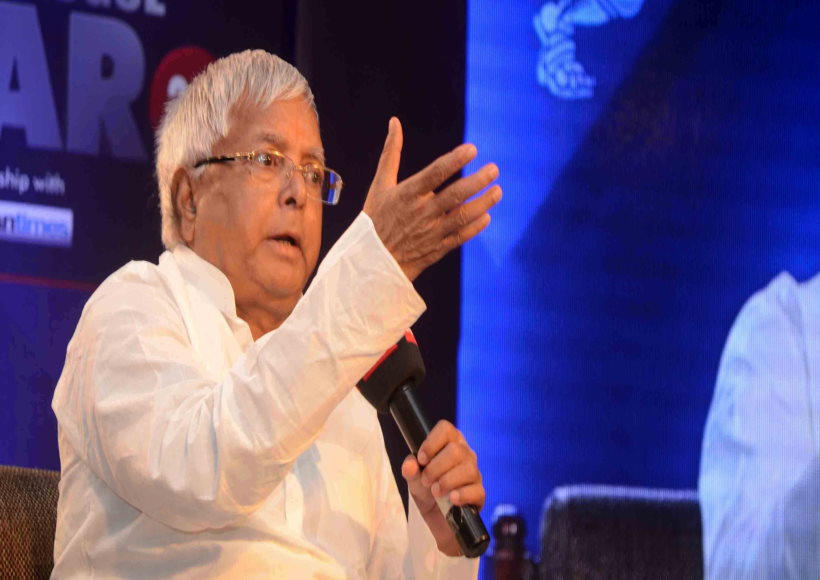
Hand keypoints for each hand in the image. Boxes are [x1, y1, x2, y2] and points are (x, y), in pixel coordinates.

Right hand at [363, 118, 500, 281]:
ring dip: (483, 204)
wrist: (370, 260)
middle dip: (477, 181)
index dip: (455, 160)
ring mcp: (430, 233)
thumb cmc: (376, 218)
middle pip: (454, 195)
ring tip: (498, 191)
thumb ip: (391, 153)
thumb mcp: (380, 184)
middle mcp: (421, 213)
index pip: (435, 174)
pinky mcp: (436, 249)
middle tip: (494, 169)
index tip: (472, 149)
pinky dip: (474, 227)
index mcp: (407, 194)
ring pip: (462, 217)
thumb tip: (395, 122)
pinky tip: (486, 216)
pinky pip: (459, 237)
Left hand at [401, 420, 484, 555]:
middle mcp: (465, 455)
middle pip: (456, 450)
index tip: (422, 459)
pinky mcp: (480, 494)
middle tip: (426, 481)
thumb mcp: (414, 481)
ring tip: (435, 491)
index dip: (432, 442)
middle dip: (436, 467)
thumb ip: (410, 471)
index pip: (446, 429)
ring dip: (447, 481)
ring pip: (468, 469)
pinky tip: (452, 500)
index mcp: (449, 444)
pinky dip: (462, 495)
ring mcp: (475, 474)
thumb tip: (410, 464)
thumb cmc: (427, 492)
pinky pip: (476, 490)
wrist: (437, 520)